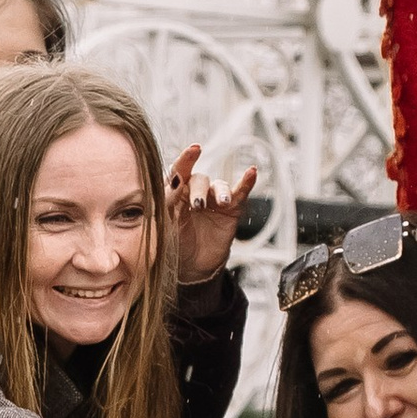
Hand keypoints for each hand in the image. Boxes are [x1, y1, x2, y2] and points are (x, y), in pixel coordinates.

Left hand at [165, 141, 259, 288]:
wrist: (191, 268)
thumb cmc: (173, 244)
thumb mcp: (164, 224)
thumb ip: (166, 202)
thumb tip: (173, 182)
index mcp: (175, 192)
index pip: (179, 171)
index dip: (186, 159)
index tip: (194, 149)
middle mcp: (195, 192)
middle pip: (200, 180)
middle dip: (199, 191)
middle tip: (198, 205)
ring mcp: (214, 200)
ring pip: (219, 186)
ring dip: (220, 192)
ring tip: (221, 203)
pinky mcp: (231, 210)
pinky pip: (240, 193)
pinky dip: (246, 182)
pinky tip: (251, 173)